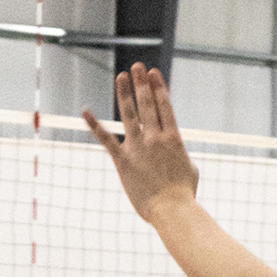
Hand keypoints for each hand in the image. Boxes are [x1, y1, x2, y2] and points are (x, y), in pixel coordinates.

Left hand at [83, 64, 199, 221]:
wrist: (172, 210)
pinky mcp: (123, 160)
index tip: (154, 73)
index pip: (164, 106)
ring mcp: (138, 147)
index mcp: (174, 138)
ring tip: (122, 76)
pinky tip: (85, 111)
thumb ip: (180, 155)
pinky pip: (106, 139)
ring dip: (125, 93)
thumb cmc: (183, 193)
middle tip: (137, 67)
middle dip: (142, 83)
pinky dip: (94, 125)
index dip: (158, 87)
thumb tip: (176, 154)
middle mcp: (155, 138)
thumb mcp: (190, 169)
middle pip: (147, 104)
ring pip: (129, 114)